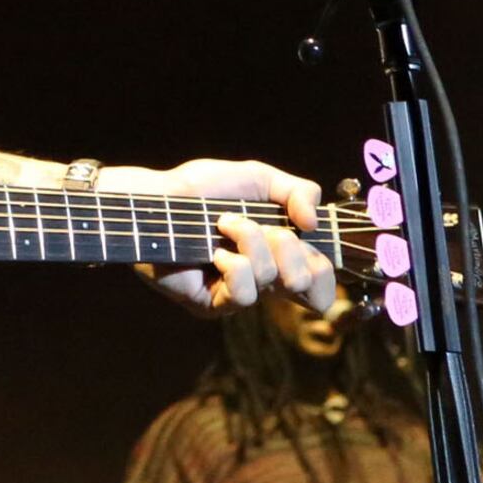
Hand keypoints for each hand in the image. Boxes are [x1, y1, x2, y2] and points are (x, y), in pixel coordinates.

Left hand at [112, 159, 332, 313]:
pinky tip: (215, 252)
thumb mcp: (259, 178)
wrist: (157, 196)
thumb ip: (298, 191)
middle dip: (291, 247)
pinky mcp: (212, 304)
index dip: (325, 266)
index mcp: (280, 256)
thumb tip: (313, 223)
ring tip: (225, 225)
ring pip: (273, 279)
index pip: (322, 283)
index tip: (305, 236)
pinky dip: (235, 264)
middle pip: (309, 284)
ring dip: (252, 240)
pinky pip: (244, 294)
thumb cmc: (203, 189)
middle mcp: (263, 280)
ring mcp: (237, 293)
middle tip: (264, 228)